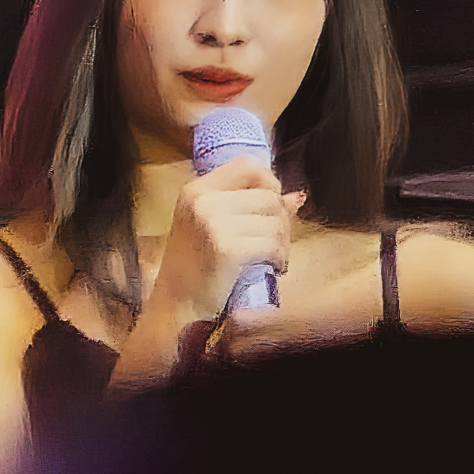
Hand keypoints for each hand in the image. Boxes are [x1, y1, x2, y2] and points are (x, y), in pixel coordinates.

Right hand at [155, 157, 307, 323]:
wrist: (176, 308)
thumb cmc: (195, 269)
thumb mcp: (213, 229)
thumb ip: (250, 207)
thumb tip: (297, 196)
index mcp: (196, 190)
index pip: (248, 165)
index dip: (268, 184)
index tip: (267, 211)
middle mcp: (202, 200)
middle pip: (268, 195)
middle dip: (281, 220)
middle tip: (273, 244)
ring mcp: (213, 223)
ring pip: (275, 220)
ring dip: (282, 243)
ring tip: (270, 259)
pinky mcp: (227, 248)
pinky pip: (273, 245)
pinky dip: (280, 259)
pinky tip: (271, 270)